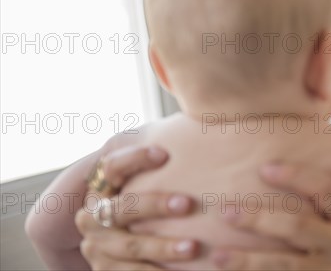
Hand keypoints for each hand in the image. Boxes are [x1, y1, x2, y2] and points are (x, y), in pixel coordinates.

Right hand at [75, 145, 199, 269]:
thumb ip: (159, 152)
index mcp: (102, 186)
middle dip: (154, 205)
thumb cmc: (144, 199)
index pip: (111, 166)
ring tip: (193, 246)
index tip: (164, 154)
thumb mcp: (146, 174)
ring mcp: (97, 246)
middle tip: (187, 203)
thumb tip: (195, 117)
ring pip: (129, 245)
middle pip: (122, 208)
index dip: (135, 158)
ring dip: (161, 247)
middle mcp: (93, 215)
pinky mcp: (105, 270)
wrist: (119, 245)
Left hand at [210, 163, 330, 269]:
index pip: (326, 188)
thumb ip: (330, 208)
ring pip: (288, 266)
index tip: (263, 168)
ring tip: (218, 257)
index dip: (295, 175)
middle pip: (298, 225)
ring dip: (249, 262)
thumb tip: (278, 170)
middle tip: (226, 212)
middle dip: (258, 217)